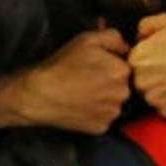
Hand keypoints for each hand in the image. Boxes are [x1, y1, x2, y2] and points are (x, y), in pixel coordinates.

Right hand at [0, 28, 130, 134]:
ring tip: (84, 93)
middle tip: (88, 79)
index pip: (125, 65)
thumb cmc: (63, 64)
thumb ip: (113, 38)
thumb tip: (125, 47)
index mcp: (122, 71)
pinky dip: (96, 113)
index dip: (110, 63)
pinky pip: (104, 117)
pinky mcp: (101, 127)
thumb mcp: (87, 39)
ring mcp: (112, 113)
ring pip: (114, 102)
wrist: (40, 94)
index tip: (95, 65)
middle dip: (110, 81)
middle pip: (122, 85)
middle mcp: (123, 94)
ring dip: (104, 98)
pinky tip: (82, 106)